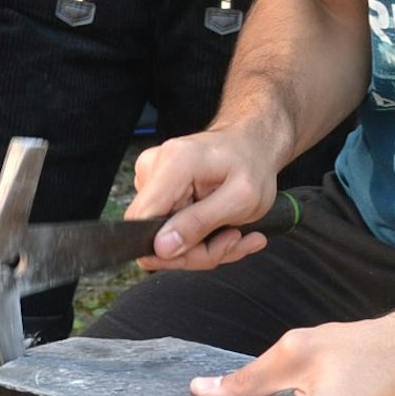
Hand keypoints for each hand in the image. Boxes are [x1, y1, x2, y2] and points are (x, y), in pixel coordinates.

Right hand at [128, 129, 278, 270]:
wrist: (253, 144)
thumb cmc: (252, 163)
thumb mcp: (241, 199)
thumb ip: (199, 223)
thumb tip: (161, 248)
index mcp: (173, 164)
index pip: (141, 222)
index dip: (168, 251)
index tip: (208, 249)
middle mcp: (154, 168)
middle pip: (154, 237)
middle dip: (197, 251)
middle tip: (231, 240)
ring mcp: (153, 179)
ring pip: (164, 239)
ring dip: (203, 246)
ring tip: (234, 233)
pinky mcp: (158, 191)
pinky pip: (170, 231)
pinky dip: (199, 238)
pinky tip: (224, 228)